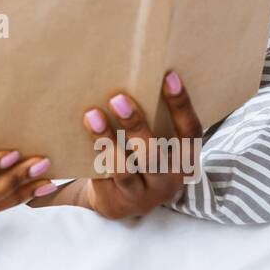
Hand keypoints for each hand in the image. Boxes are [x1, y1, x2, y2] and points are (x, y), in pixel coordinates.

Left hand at [66, 70, 202, 219]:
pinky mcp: (116, 201)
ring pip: (124, 169)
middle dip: (136, 125)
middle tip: (117, 98)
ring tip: (91, 115)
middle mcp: (168, 180)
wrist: (120, 201)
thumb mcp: (155, 143)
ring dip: (106, 141)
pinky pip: (102, 178)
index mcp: (185, 159)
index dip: (181, 104)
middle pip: (153, 152)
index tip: (168, 75)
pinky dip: (92, 156)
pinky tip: (80, 136)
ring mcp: (142, 194)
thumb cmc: (141, 158)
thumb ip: (154, 117)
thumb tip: (142, 68)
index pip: (189, 131)